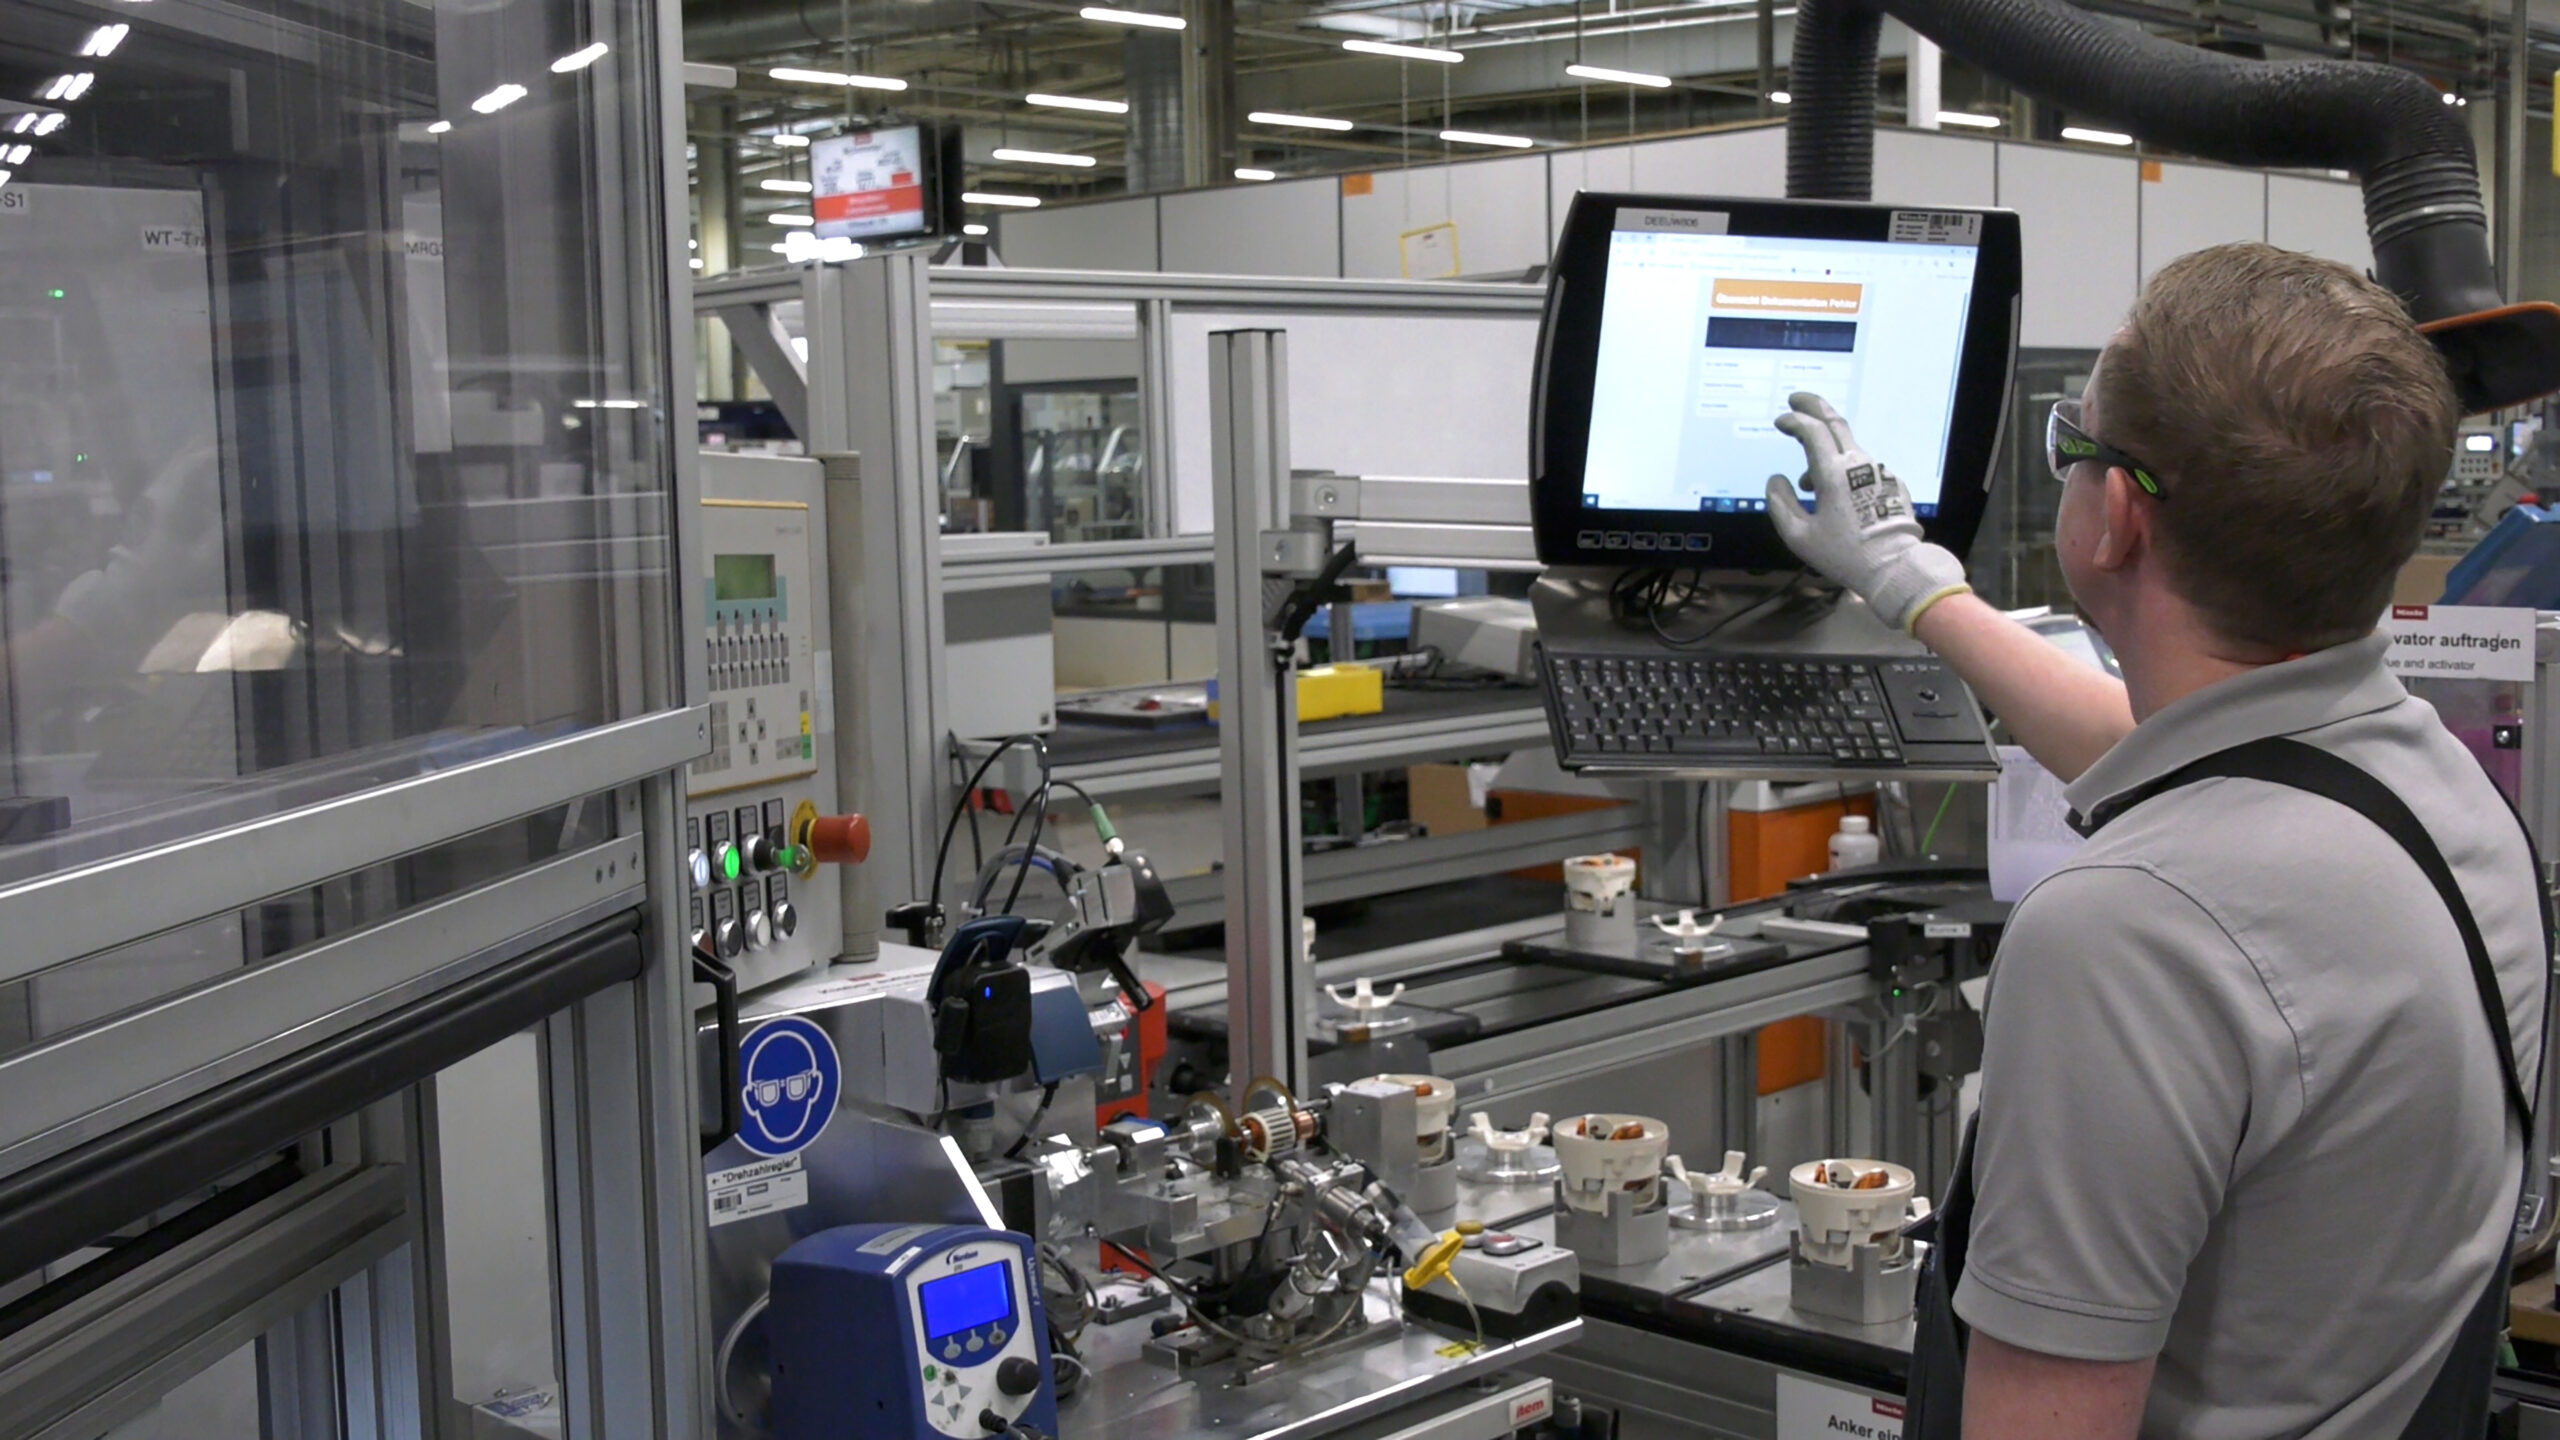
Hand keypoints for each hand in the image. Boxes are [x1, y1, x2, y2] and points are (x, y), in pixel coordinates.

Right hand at [1764, 392, 1970, 632]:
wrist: (1893, 568)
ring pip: (1848, 449)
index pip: (1812, 431)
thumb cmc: (1845, 554)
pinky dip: (1844, 472)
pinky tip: (1837, 498)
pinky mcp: (1892, 484)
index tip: (1781, 421)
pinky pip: (1862, 469)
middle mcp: (1858, 464)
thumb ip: (1780, 503)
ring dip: (1825, 454)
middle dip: (1814, 406)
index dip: (1793, 421)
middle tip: (1797, 400)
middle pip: (1836, 422)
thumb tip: (1776, 480)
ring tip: (1807, 483)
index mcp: (1834, 473)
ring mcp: (1879, 472)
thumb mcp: (1799, 536)